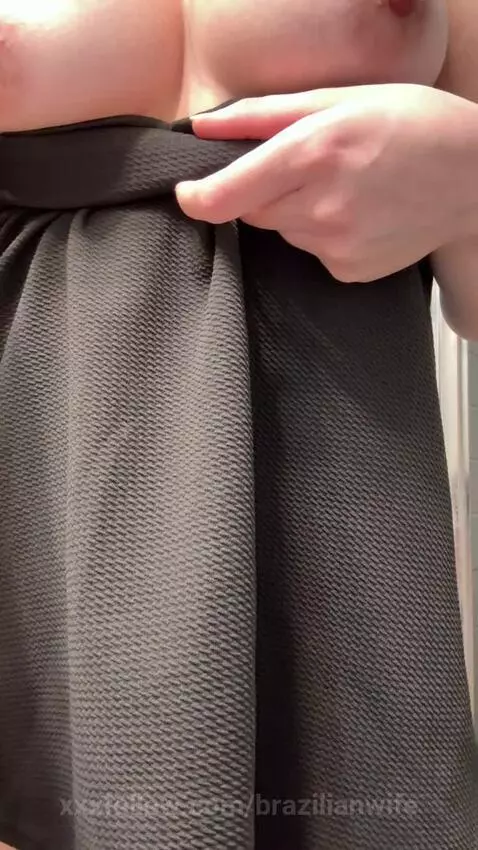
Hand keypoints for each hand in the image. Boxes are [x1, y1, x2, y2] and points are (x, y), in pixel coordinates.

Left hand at [176, 85, 477, 281]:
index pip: (229, 193)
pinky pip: (312, 252)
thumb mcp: (342, 99)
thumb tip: (204, 126)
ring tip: (346, 187)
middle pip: (254, 211)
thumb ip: (265, 114)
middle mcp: (321, 206)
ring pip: (284, 231)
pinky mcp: (349, 271)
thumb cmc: (413, 125)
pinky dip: (323, 234)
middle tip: (310, 167)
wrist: (474, 180)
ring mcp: (336, 245)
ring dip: (297, 211)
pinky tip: (359, 214)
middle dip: (265, 190)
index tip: (187, 194)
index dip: (198, 198)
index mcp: (314, 152)